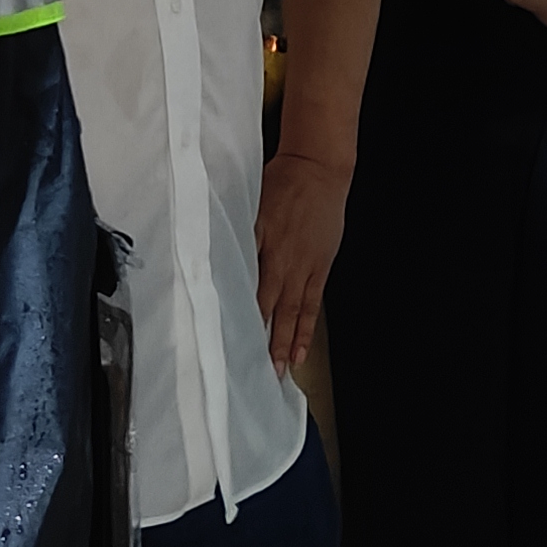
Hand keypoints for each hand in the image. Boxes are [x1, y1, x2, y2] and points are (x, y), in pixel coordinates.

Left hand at [257, 149, 352, 373]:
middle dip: (269, 345)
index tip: (238, 350)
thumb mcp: (253, 209)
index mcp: (268, 253)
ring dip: (289, 342)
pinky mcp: (322, 266)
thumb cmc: (282, 184)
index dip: (247, 326)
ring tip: (285, 369)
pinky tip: (303, 345)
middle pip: (276, 313)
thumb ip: (240, 240)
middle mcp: (288, 267)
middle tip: (263, 375)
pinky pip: (314, 302)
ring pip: (297, 313)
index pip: (253, 298)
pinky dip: (308, 326)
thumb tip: (224, 269)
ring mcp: (308, 269)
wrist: (319, 170)